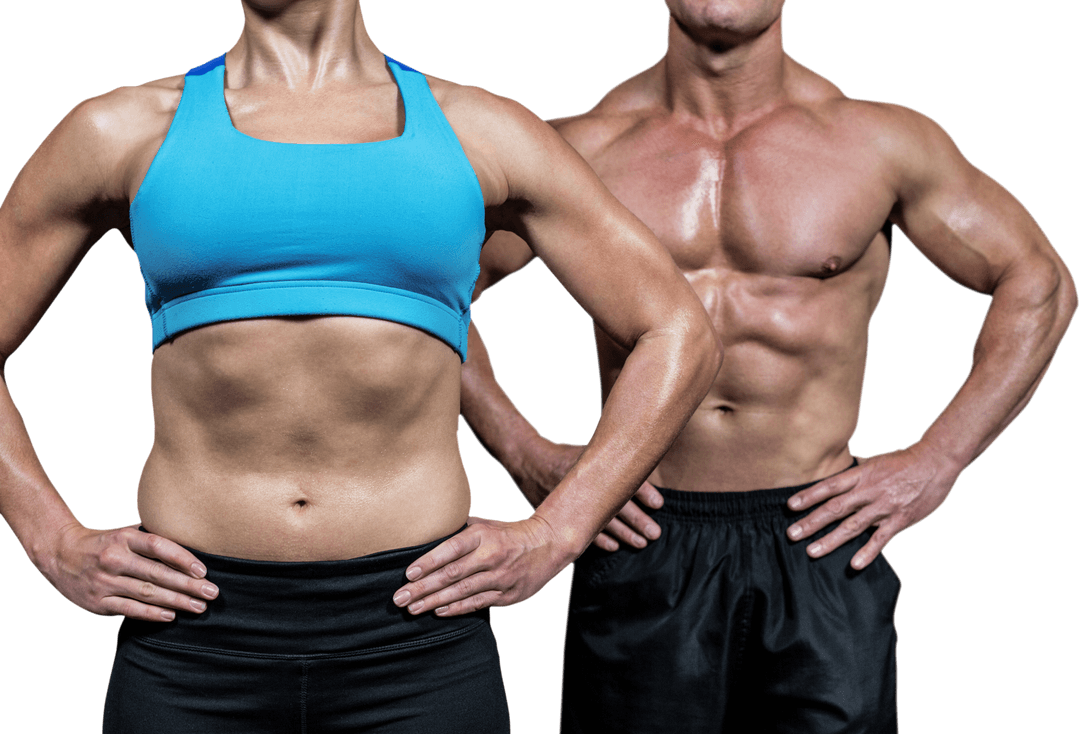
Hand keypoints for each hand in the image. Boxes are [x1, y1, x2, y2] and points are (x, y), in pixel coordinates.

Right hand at [36, 523, 218, 621]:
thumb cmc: (105, 544)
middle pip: (157, 574)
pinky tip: (172, 616)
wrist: (60, 554)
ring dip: (176, 601)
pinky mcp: (98, 602)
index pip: (158, 546)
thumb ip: (153, 539)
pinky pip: (129, 610)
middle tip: (212, 593)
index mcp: (124, 538)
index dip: (182, 558)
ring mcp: (104, 582)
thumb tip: (192, 544)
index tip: (203, 571)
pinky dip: (152, 614)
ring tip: (199, 606)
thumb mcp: (125, 533)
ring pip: (146, 593)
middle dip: (188, 585)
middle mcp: (114, 559)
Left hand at [392, 515, 575, 616]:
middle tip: (399, 598)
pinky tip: (439, 612)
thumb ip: (457, 531)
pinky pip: (478, 603)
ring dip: (434, 602)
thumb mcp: (484, 524)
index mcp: (482, 536)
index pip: (450, 550)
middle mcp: (491, 556)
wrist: (548, 544)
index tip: (408, 574)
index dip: (428, 562)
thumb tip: (425, 535)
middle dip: (422, 588)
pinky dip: (457, 608)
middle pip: (451, 574)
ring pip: (462, 592)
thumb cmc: (507, 534)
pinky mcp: (508, 594)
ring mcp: (500, 577)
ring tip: (412, 609)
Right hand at [511, 438, 663, 550]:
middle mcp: (582, 486)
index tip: (659, 504)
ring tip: (641, 542)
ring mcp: (570, 503)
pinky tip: (613, 547)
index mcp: (591, 467)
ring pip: (601, 523)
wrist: (529, 461)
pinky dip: (598, 541)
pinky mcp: (561, 515)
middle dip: (637, 521)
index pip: (620, 480)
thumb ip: (613, 460)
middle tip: (655, 533)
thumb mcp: (589, 452)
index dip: (642, 492)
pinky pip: (582, 532)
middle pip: (615, 506)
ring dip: (623, 534)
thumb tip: (642, 470)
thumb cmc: (565, 456)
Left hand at [785, 446, 959, 568]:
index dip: (809, 496)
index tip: (790, 506)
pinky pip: (881, 539)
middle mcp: (869, 491)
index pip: (829, 486)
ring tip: (812, 551)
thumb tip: (837, 468)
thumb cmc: (904, 461)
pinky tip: (854, 564)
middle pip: (835, 508)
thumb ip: (855, 469)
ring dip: (831, 540)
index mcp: (861, 475)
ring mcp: (884, 507)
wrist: (936, 462)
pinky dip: (868, 552)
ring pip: (853, 526)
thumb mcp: (875, 460)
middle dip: (812, 522)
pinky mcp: (899, 520)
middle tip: (791, 533)